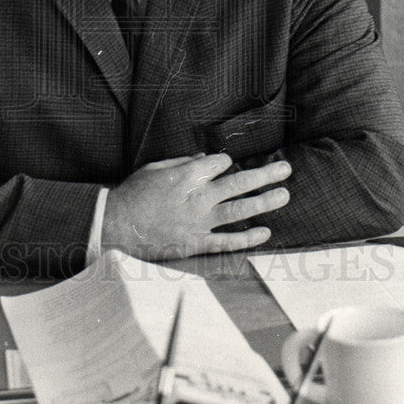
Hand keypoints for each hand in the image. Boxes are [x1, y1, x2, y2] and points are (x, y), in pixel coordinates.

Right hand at [101, 152, 290, 260]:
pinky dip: (247, 237)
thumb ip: (182, 163)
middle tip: (286, 170)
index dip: (226, 162)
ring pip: (240, 209)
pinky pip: (227, 241)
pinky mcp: (197, 243)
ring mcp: (200, 221)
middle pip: (239, 182)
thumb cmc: (134, 193)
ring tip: (284, 195)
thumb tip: (203, 160)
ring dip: (265, 202)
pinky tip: (265, 232)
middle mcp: (198, 196)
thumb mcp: (155, 168)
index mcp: (187, 175)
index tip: (225, 165)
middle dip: (265, 174)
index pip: (220, 163)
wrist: (117, 225)